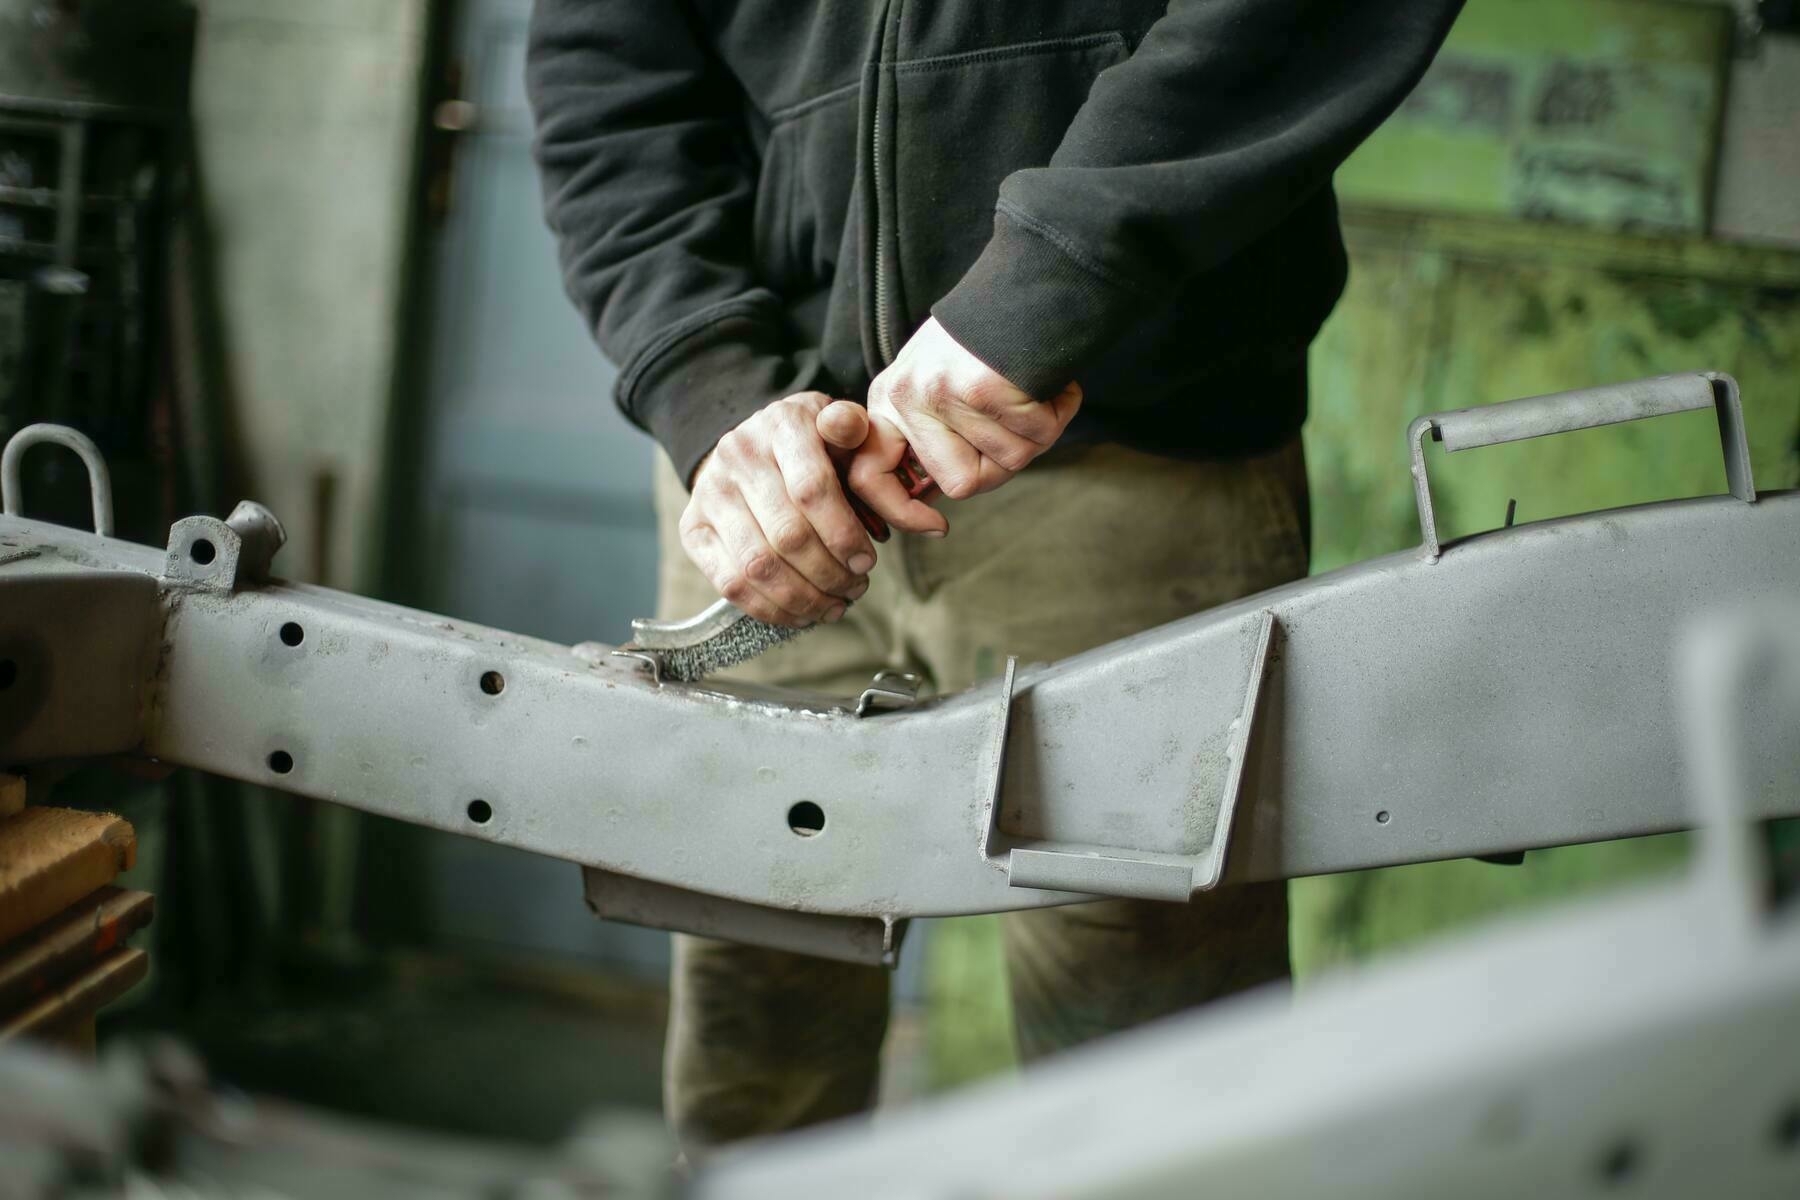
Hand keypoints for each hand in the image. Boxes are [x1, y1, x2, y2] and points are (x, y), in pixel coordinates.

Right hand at [682, 392, 874, 626]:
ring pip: (758, 566)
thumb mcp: (839, 426)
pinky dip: (770, 609)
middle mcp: (737, 455)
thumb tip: (849, 428)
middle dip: (829, 574)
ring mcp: (709, 493)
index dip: (843, 535)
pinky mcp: (693, 529)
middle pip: (787, 535)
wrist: (753, 446)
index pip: (812, 489)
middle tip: (855, 588)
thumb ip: (853, 429)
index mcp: (781, 425)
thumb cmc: (812, 445)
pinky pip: (730, 584)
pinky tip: (800, 614)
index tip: (866, 563)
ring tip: (833, 606)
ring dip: (803, 598)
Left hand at [856, 317, 1080, 532]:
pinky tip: (1054, 385)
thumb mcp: (936, 380)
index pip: (870, 476)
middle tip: (1022, 425)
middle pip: (961, 484)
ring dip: (1038, 433)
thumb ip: (930, 434)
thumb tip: (927, 496)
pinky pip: (1036, 435)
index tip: (934, 527)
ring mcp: (942, 395)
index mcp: (889, 401)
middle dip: (1003, 463)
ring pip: (1008, 461)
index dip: (900, 511)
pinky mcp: (981, 389)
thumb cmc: (987, 338)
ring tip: (1036, 392)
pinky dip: (1059, 412)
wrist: (1027, 282)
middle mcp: (907, 399)